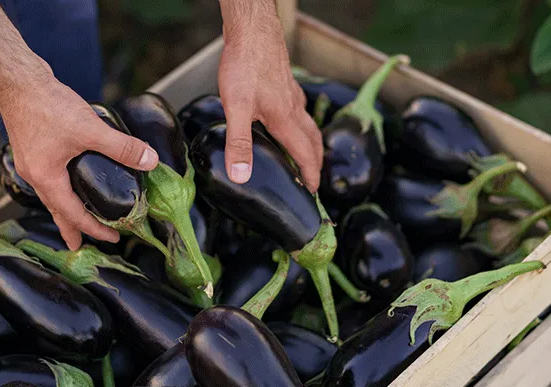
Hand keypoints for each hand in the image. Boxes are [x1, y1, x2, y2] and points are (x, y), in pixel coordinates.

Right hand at [0, 72, 158, 249]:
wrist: (18, 79)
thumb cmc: (48, 105)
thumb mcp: (90, 129)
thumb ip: (121, 147)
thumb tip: (150, 161)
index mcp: (46, 179)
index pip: (73, 215)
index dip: (94, 229)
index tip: (113, 238)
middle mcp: (34, 175)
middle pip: (56, 211)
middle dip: (71, 229)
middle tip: (80, 246)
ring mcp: (30, 162)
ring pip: (50, 195)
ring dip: (64, 209)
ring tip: (76, 218)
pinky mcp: (31, 148)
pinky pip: (47, 178)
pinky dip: (59, 188)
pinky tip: (68, 180)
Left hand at [217, 3, 322, 191]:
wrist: (252, 30)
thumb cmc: (245, 64)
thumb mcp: (236, 107)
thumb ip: (239, 143)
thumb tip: (240, 176)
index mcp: (285, 119)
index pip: (304, 155)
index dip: (309, 175)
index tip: (312, 192)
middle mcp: (293, 108)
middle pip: (313, 142)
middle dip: (315, 163)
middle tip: (312, 180)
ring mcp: (291, 94)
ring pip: (308, 125)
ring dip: (310, 144)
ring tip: (304, 156)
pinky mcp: (285, 83)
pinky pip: (299, 110)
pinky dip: (301, 124)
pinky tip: (288, 121)